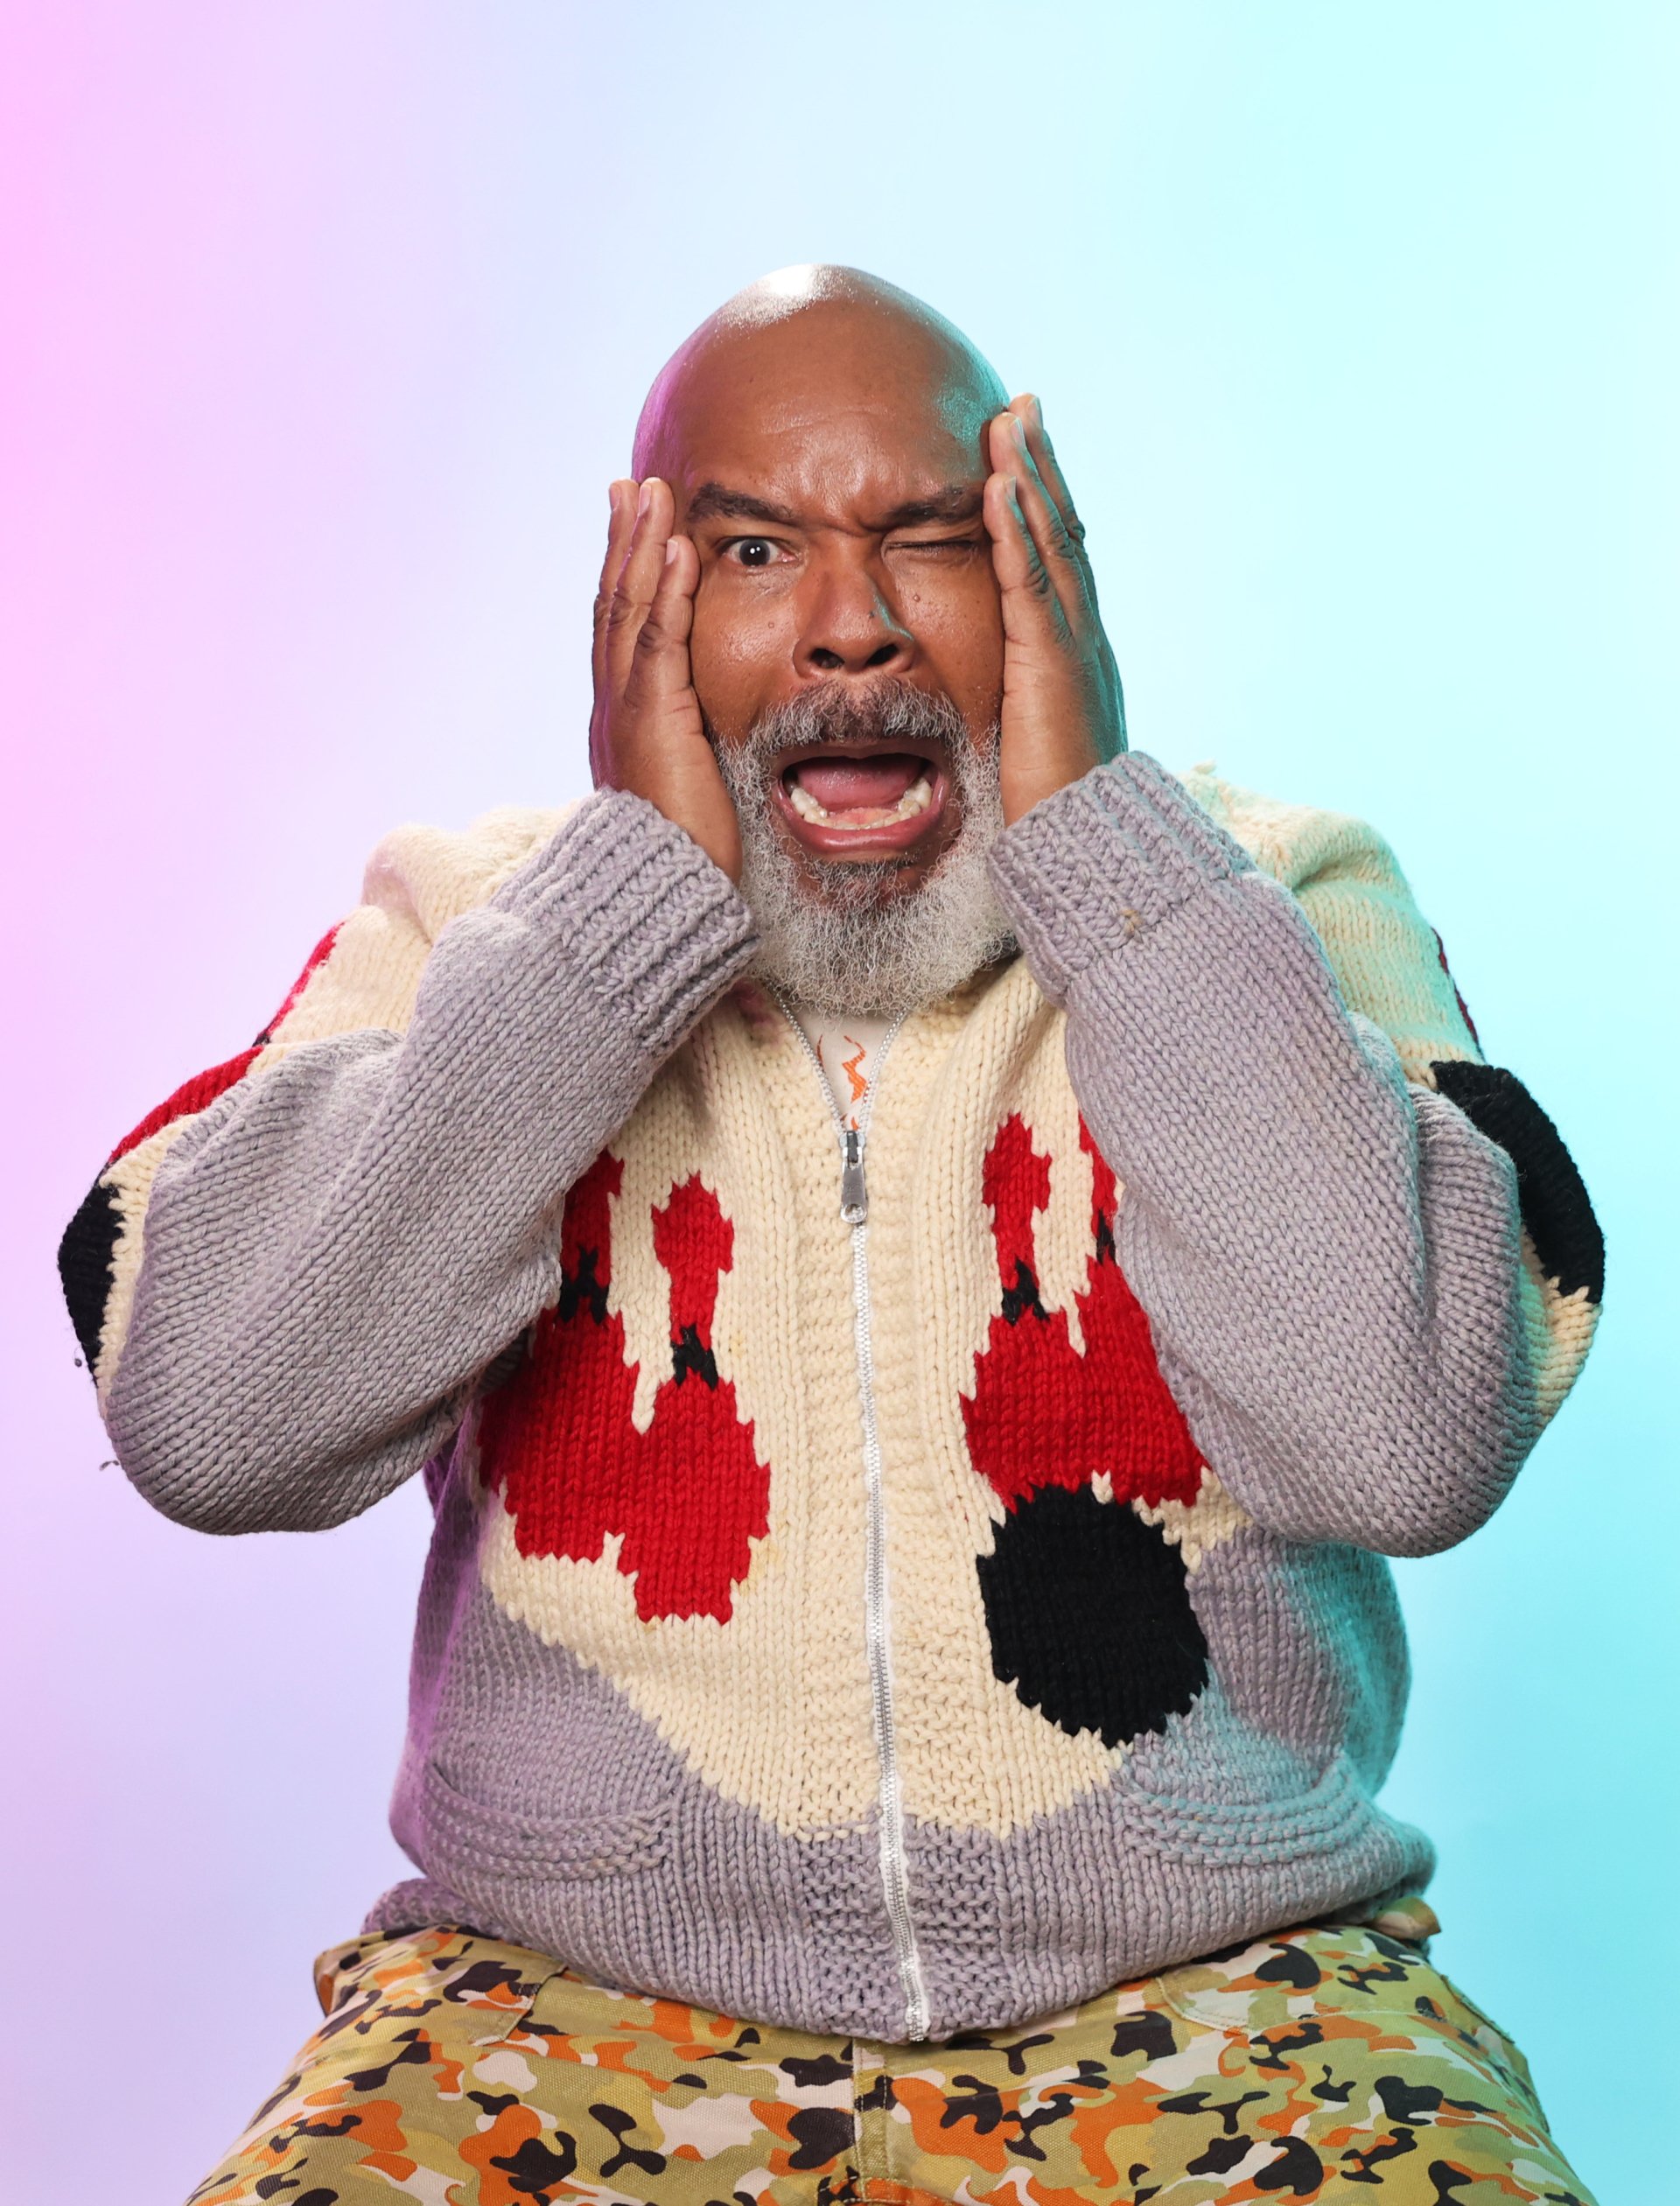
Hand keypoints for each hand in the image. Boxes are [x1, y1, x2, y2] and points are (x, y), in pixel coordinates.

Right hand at [589, 476, 741, 881]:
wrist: (660, 893)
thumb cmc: (683, 857)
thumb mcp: (689, 792)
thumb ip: (694, 755)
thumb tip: (712, 742)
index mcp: (621, 721)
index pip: (620, 633)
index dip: (627, 578)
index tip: (635, 532)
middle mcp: (613, 706)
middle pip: (613, 605)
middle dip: (623, 543)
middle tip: (631, 488)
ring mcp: (626, 708)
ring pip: (627, 608)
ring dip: (641, 545)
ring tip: (651, 492)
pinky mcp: (652, 716)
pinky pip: (658, 638)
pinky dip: (666, 588)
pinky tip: (675, 546)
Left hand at [983, 396, 1125, 823]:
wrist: (1087, 852)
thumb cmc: (1050, 813)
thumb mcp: (1026, 743)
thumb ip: (1014, 708)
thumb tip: (993, 700)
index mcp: (1073, 654)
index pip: (1057, 563)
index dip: (1040, 505)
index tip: (1018, 454)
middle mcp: (1083, 639)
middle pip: (1062, 533)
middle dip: (1040, 466)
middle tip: (1021, 404)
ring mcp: (1074, 648)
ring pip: (1053, 544)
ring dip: (1029, 475)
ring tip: (1010, 416)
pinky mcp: (1054, 666)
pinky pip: (1032, 584)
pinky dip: (1018, 531)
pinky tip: (1000, 485)